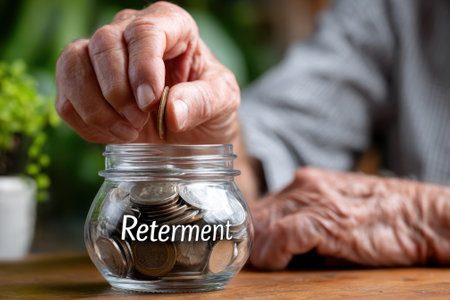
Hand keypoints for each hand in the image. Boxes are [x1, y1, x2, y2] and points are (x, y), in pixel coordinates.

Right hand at [55, 1, 239, 143]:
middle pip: (104, 42)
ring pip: (73, 63)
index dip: (143, 66)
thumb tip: (172, 110)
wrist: (192, 130)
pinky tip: (115, 134)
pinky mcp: (84, 84)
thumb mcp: (223, 101)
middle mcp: (132, 32)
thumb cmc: (209, 105)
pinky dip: (86, 123)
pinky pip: (66, 98)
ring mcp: (103, 56)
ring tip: (129, 132)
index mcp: (172, 26)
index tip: (149, 101)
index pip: (145, 31)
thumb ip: (203, 101)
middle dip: (118, 91)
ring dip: (96, 107)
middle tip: (140, 121)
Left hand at [249, 167, 429, 269]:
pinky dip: (273, 254)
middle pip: (257, 215)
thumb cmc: (381, 219)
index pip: (261, 206)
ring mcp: (314, 199)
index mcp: (304, 181)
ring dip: (260, 250)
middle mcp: (304, 184)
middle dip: (252, 241)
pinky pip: (281, 237)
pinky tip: (278, 264)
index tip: (249, 250)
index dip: (252, 231)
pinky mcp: (326, 219)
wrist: (422, 218)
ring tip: (267, 265)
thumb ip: (305, 219)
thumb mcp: (335, 210)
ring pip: (263, 225)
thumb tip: (274, 243)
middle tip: (251, 262)